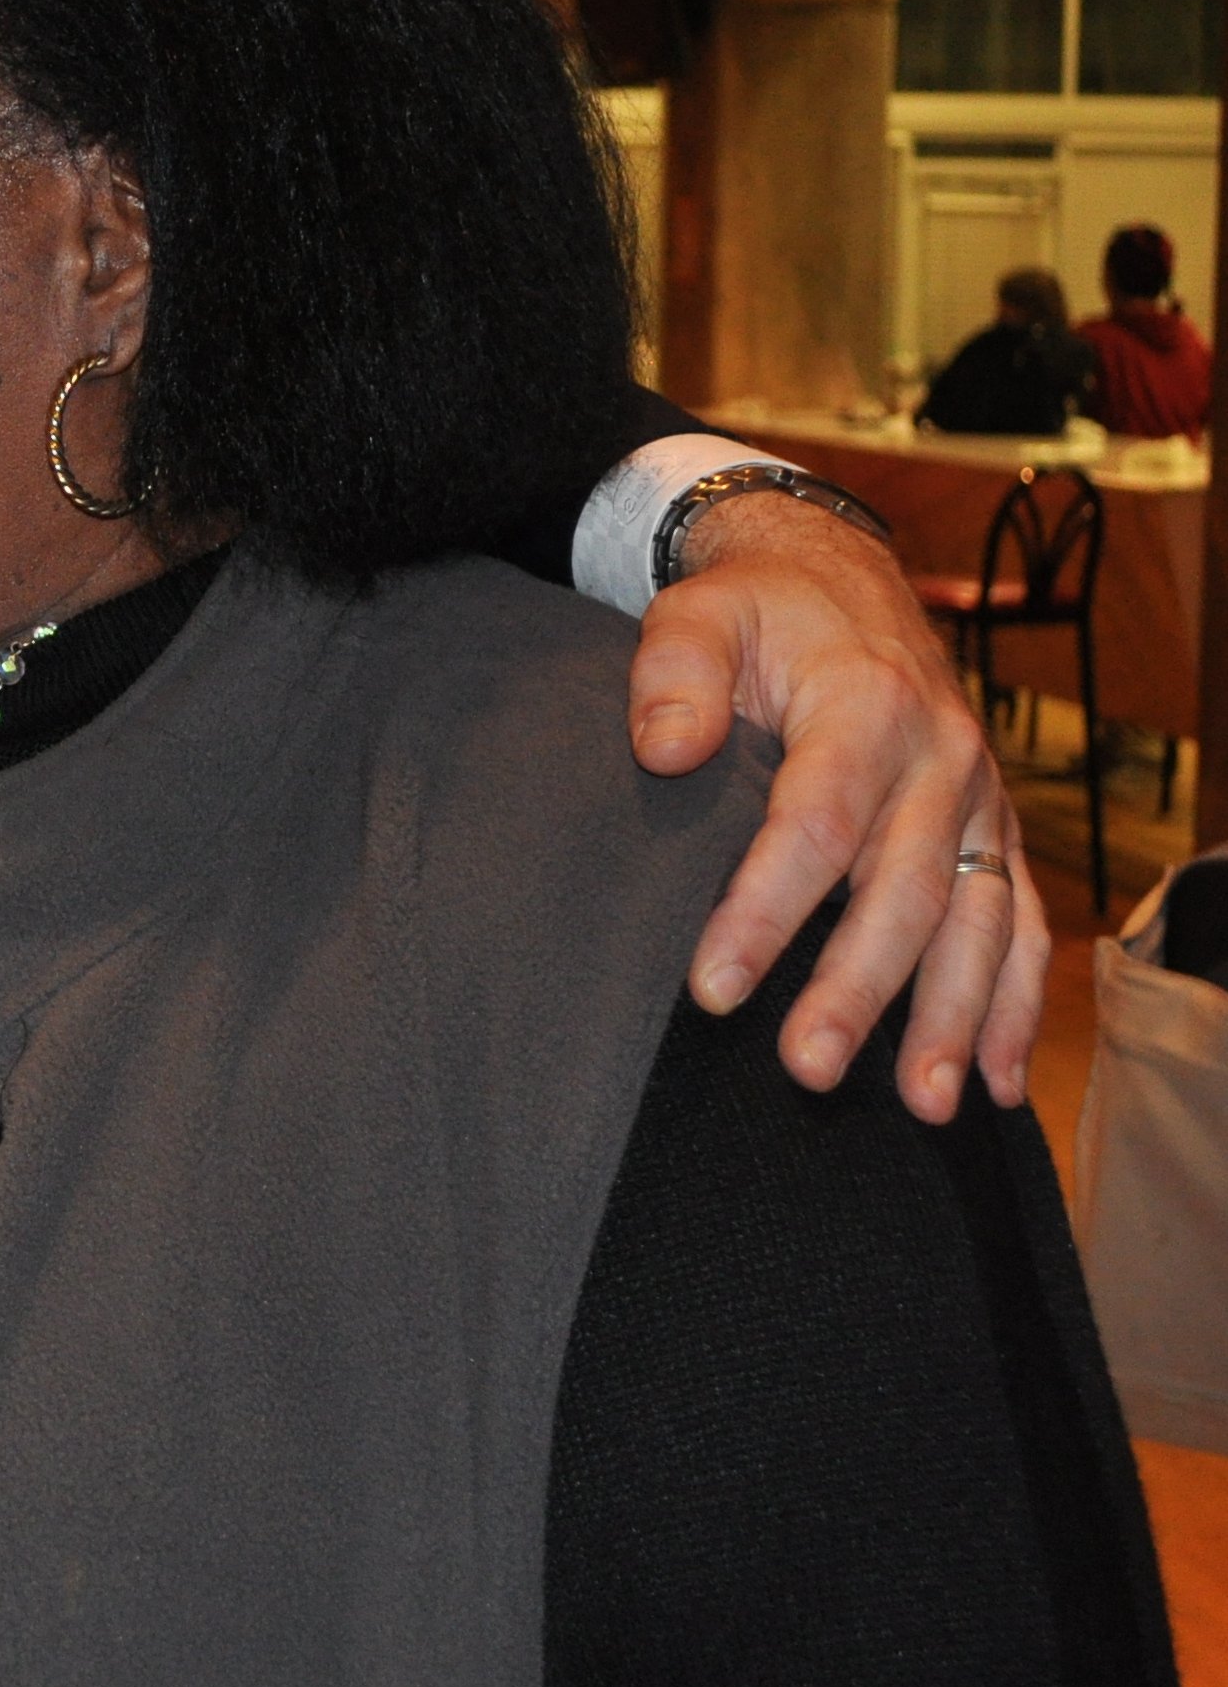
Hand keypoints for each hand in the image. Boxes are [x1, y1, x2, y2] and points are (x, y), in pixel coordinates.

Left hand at [623, 492, 1041, 1122]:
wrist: (841, 580)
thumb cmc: (758, 610)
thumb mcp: (700, 612)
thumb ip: (673, 673)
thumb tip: (666, 748)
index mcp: (868, 707)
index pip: (817, 824)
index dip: (767, 910)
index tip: (713, 985)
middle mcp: (940, 761)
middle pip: (903, 892)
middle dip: (859, 988)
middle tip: (807, 1067)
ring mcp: (976, 803)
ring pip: (979, 923)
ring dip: (954, 1019)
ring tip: (921, 1105)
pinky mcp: (991, 834)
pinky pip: (1019, 926)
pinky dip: (1015, 1007)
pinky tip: (993, 1084)